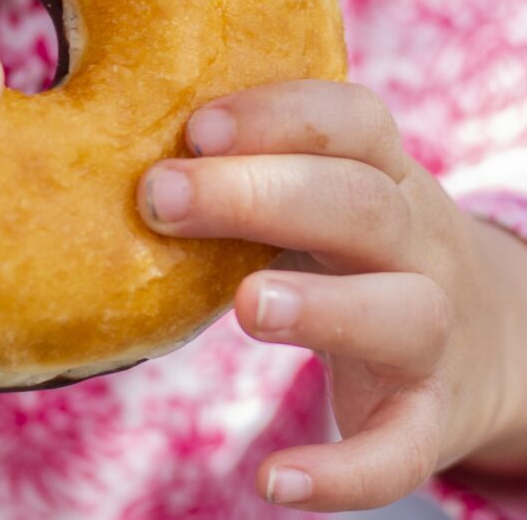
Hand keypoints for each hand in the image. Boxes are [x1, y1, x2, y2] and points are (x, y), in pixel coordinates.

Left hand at [137, 80, 526, 511]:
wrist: (486, 342)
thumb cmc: (355, 255)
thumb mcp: (320, 200)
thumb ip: (245, 174)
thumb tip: (111, 150)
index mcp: (383, 178)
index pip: (352, 122)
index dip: (277, 116)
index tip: (194, 128)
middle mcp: (417, 245)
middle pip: (361, 206)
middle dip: (261, 195)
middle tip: (162, 197)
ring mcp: (433, 333)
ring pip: (402, 313)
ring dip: (323, 306)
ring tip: (246, 307)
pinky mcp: (430, 417)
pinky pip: (402, 449)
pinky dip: (346, 472)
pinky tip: (271, 481)